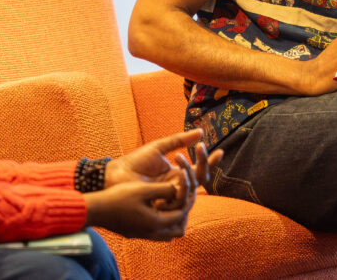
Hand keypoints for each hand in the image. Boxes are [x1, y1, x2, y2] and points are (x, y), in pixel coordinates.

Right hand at [83, 180, 190, 239]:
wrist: (96, 210)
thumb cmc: (119, 197)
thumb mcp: (144, 189)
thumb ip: (165, 189)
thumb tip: (180, 189)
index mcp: (156, 223)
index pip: (181, 214)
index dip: (188, 201)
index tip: (189, 189)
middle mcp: (151, 233)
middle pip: (178, 230)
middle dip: (183, 215)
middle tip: (183, 200)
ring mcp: (143, 235)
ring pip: (167, 234)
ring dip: (173, 221)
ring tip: (172, 204)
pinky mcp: (135, 233)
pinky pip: (156, 234)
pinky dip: (162, 223)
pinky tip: (157, 208)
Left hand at [105, 129, 222, 207]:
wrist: (117, 176)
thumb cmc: (135, 162)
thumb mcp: (159, 147)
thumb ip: (179, 140)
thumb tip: (200, 131)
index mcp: (177, 172)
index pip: (198, 168)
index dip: (210, 161)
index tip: (220, 151)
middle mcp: (177, 184)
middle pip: (200, 178)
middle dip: (205, 164)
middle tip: (203, 148)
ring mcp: (171, 195)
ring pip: (192, 188)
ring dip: (190, 171)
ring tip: (179, 156)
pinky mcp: (164, 204)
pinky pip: (180, 199)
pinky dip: (181, 186)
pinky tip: (177, 174)